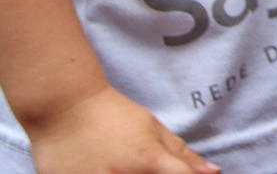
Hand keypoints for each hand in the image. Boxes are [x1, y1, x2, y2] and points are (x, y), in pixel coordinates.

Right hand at [25, 85, 216, 173]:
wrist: (62, 110)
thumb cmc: (112, 116)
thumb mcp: (152, 129)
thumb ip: (182, 156)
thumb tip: (213, 173)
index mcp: (148, 162)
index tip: (176, 171)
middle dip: (152, 173)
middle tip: (137, 162)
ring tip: (116, 162)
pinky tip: (98, 166)